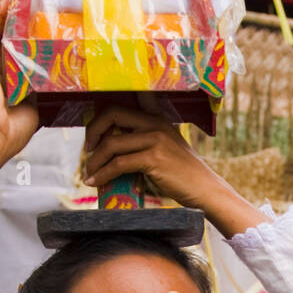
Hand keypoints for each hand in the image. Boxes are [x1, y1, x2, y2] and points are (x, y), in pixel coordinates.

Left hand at [81, 101, 265, 238]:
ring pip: (111, 143)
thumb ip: (144, 141)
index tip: (94, 133)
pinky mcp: (153, 158)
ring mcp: (155, 139)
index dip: (104, 114)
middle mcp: (155, 123)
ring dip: (94, 160)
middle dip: (92, 132)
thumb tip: (112, 149)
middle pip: (112, 114)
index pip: (126, 103)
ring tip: (89, 173)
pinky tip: (94, 182)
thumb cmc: (182, 174)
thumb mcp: (165, 148)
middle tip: (88, 151)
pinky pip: (118, 164)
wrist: (204, 189)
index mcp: (157, 118)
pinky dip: (102, 174)